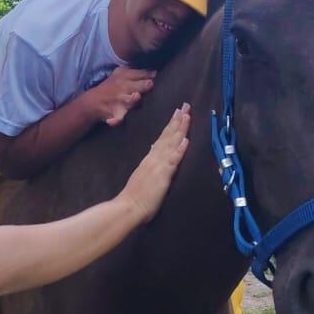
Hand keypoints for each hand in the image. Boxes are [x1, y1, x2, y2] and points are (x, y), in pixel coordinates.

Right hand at [88, 67, 156, 126]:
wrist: (93, 101)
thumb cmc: (112, 86)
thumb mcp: (120, 73)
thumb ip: (136, 72)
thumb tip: (154, 72)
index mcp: (124, 76)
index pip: (139, 74)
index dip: (148, 74)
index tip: (155, 74)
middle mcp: (123, 87)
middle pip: (136, 86)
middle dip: (142, 85)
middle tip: (150, 83)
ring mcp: (120, 101)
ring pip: (128, 100)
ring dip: (132, 99)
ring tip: (136, 96)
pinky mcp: (116, 113)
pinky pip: (116, 118)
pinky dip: (115, 120)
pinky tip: (113, 122)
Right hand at [119, 104, 189, 221]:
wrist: (127, 208)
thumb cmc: (133, 197)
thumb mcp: (141, 174)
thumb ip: (148, 162)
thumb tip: (153, 148)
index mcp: (150, 159)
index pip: (162, 138)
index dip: (171, 125)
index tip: (178, 113)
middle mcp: (154, 158)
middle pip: (168, 136)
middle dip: (178, 120)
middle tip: (186, 106)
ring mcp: (158, 165)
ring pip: (171, 143)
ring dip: (180, 129)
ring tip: (187, 115)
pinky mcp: (162, 175)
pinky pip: (173, 160)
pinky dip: (179, 149)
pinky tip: (186, 140)